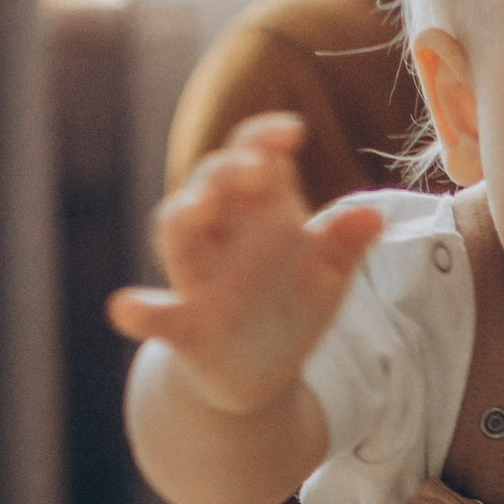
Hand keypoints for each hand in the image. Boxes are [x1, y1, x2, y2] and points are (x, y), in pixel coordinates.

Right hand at [107, 113, 386, 415]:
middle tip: (252, 167)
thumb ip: (345, 244)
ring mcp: (198, 278)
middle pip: (210, 184)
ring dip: (184, 217)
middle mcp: (221, 235)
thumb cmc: (290, 307)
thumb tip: (376, 215)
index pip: (253, 158)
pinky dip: (139, 311)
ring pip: (177, 234)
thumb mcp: (327, 276)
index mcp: (258, 212)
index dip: (264, 139)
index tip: (293, 131)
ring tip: (200, 207)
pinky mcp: (184, 327)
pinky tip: (127, 308)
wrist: (259, 372)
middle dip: (226, 171)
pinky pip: (157, 315)